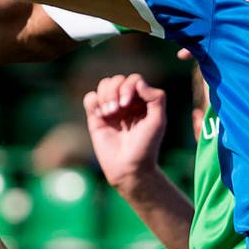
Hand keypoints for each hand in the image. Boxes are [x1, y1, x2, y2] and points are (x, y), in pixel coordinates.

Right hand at [85, 74, 166, 188]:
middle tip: (118, 109)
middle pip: (117, 80)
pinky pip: (90, 98)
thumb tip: (139, 82)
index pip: (134, 80)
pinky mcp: (96, 118)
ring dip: (105, 95)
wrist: (128, 168)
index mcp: (142, 101)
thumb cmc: (146, 146)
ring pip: (104, 85)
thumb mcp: (157, 121)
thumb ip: (155, 98)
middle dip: (115, 90)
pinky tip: (100, 115)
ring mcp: (111, 109)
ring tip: (110, 112)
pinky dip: (93, 101)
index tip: (128, 103)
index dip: (129, 86)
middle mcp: (126, 103)